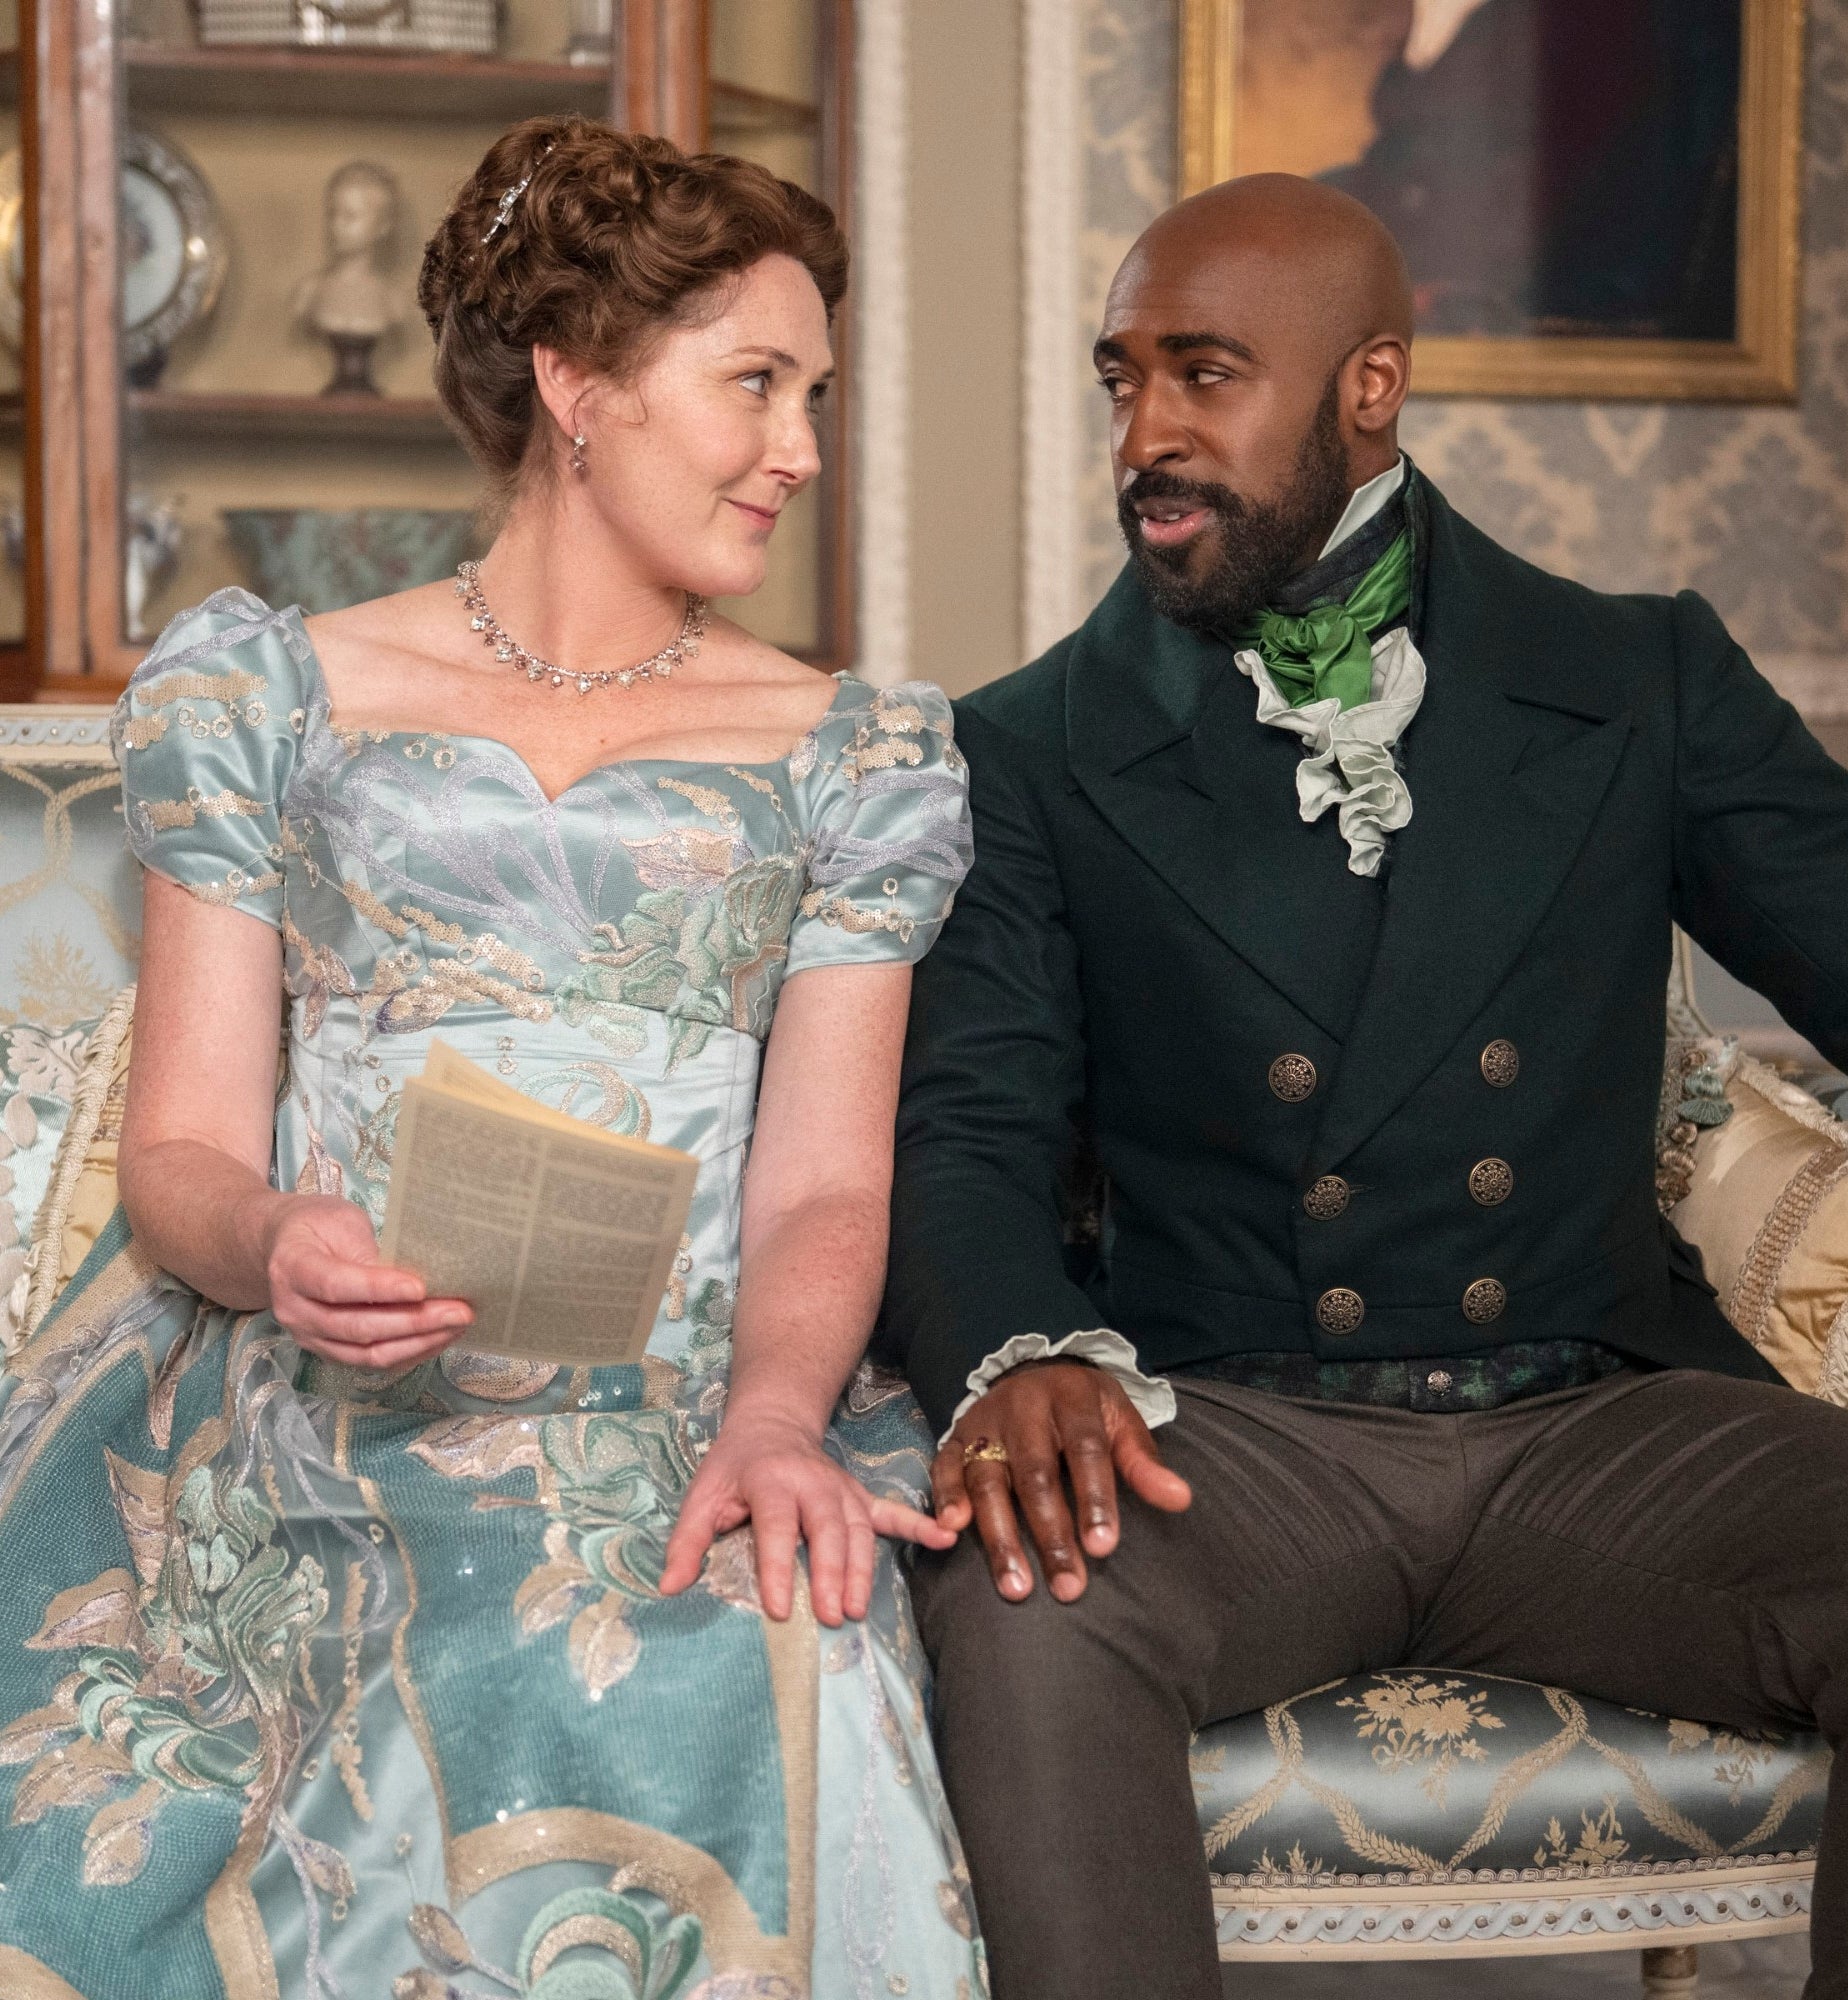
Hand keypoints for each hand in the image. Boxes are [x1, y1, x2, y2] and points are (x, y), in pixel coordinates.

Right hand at [261, 1194, 471, 1369]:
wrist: (280, 1248)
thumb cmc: (316, 1226)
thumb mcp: (340, 1220)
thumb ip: (368, 1250)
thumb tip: (414, 1282)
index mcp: (292, 1268)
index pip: (337, 1286)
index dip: (379, 1289)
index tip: (421, 1287)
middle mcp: (296, 1310)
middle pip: (358, 1327)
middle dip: (414, 1322)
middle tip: (459, 1311)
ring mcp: (310, 1337)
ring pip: (368, 1354)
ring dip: (418, 1343)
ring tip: (457, 1325)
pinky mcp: (329, 1351)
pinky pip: (372, 1362)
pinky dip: (409, 1353)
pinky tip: (439, 1338)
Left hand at [659, 1404, 955, 1626]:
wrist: (772, 1422)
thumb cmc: (734, 1467)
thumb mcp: (702, 1494)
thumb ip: (687, 1540)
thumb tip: (669, 1587)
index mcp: (770, 1480)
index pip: (777, 1525)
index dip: (776, 1565)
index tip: (777, 1608)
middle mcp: (812, 1483)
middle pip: (827, 1529)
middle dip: (830, 1572)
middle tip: (830, 1615)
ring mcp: (841, 1489)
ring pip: (859, 1529)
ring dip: (862, 1568)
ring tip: (856, 1609)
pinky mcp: (858, 1497)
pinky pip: (891, 1512)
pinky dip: (919, 1526)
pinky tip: (944, 1540)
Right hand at [932, 1360, 1190, 1603]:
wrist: (1033, 1369)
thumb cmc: (1084, 1407)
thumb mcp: (1119, 1419)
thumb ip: (1143, 1461)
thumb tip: (1180, 1499)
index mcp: (1071, 1398)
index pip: (1085, 1450)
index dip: (1094, 1498)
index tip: (1104, 1547)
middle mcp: (1023, 1408)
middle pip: (1035, 1473)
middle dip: (1051, 1533)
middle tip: (1068, 1587)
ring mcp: (985, 1423)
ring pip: (988, 1479)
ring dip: (1000, 1536)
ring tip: (1017, 1586)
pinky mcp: (956, 1437)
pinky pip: (944, 1468)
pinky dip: (945, 1497)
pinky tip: (952, 1531)